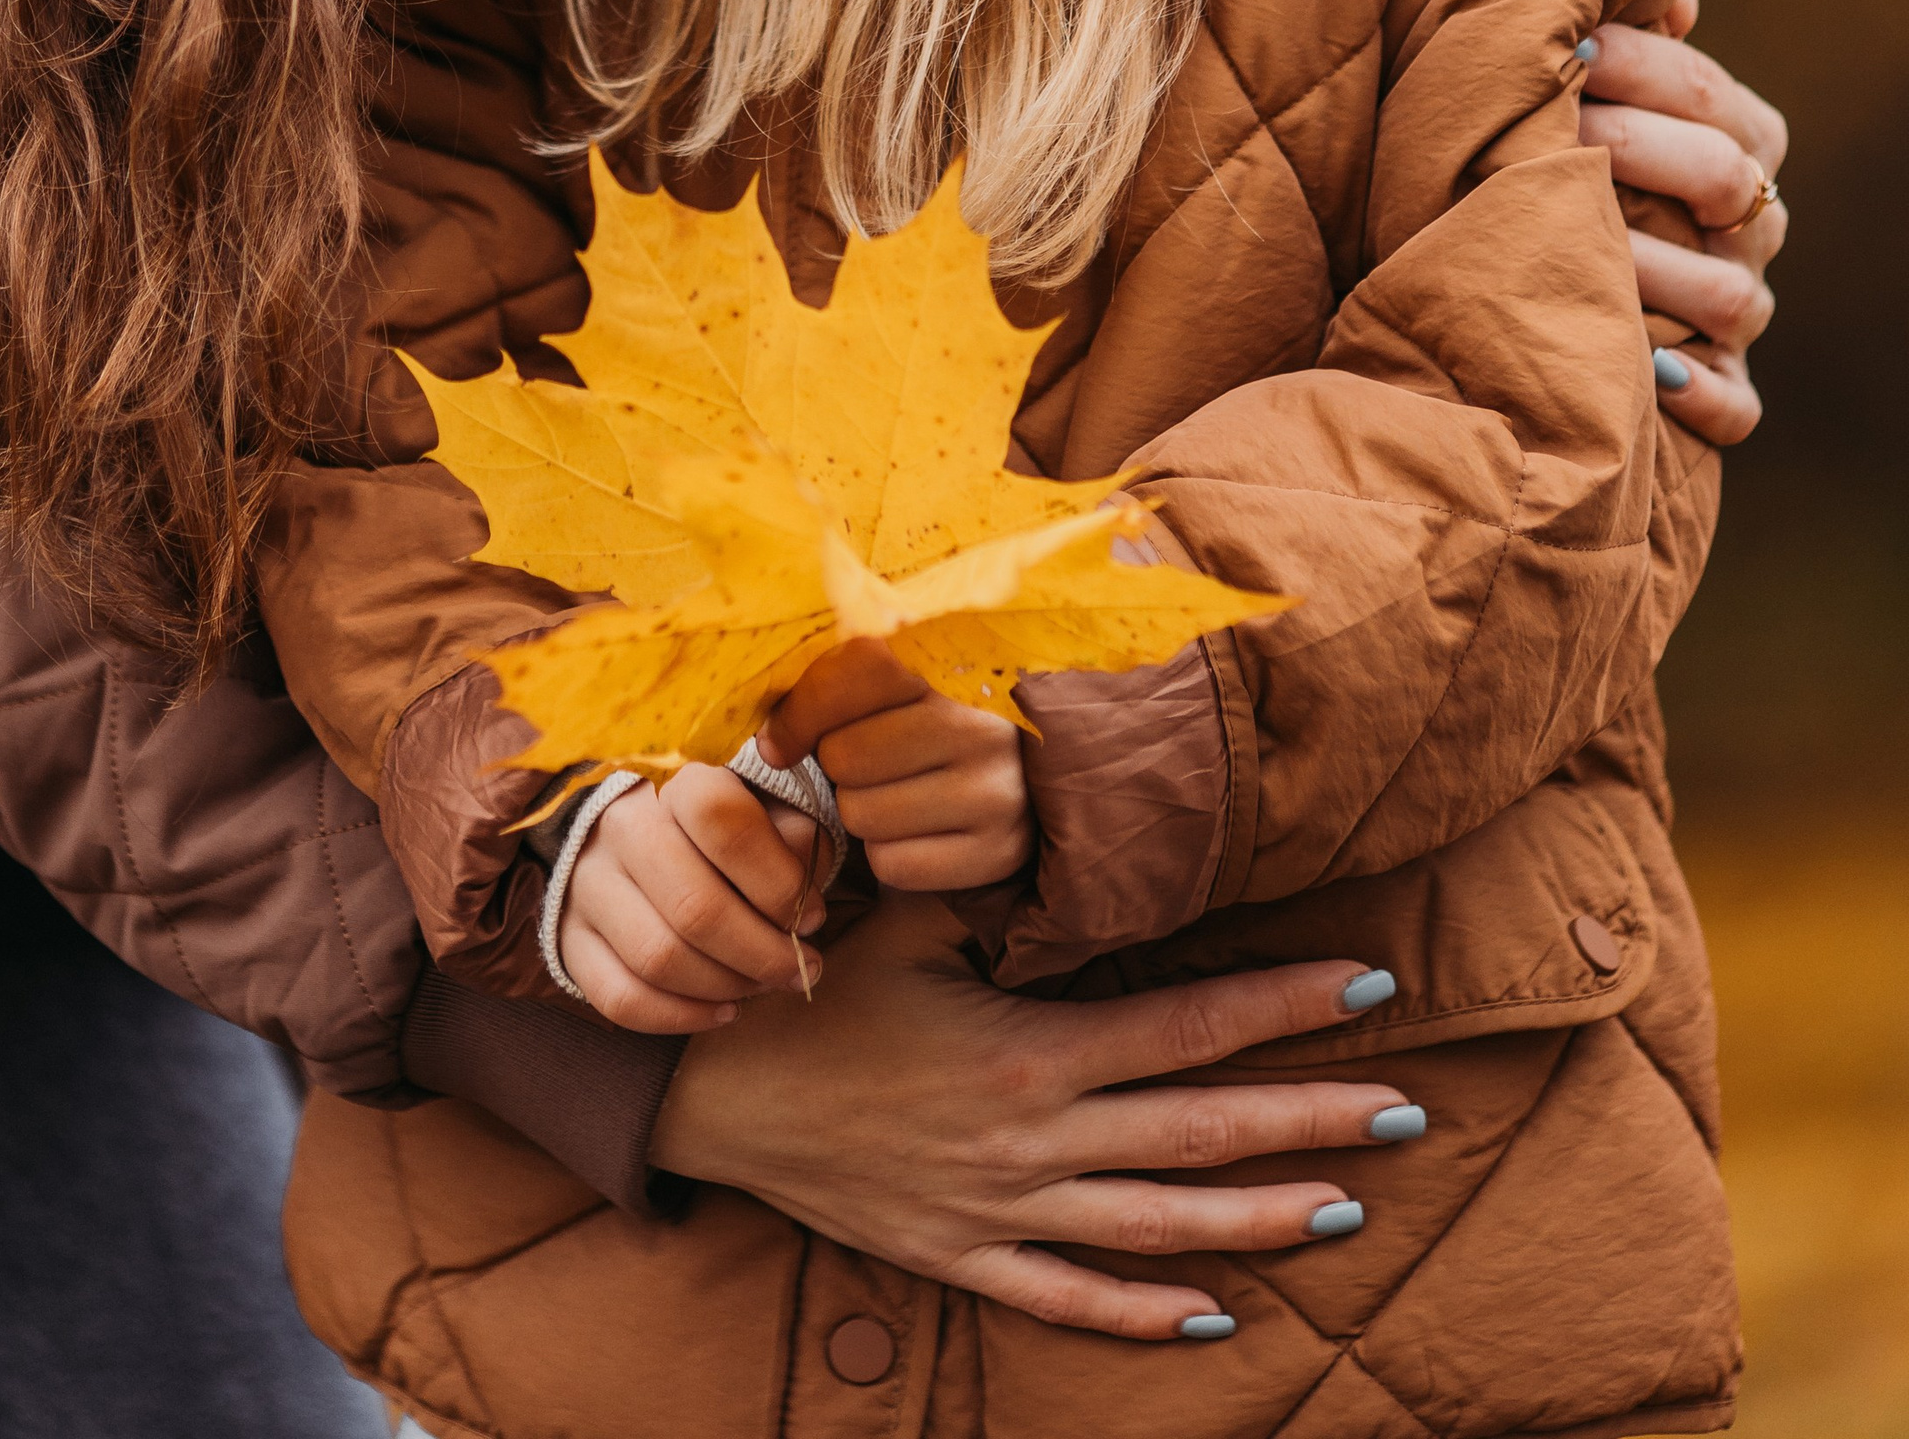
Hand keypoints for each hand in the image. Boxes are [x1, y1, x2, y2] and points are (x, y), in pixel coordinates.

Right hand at [554, 767, 824, 1033]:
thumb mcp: (764, 807)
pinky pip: (621, 998)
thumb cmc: (719, 824)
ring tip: (764, 985)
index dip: (779, 880)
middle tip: (802, 969)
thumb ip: (793, 838)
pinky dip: (681, 1017)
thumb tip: (804, 906)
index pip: (723, 819)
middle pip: (694, 906)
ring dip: (727, 986)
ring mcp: (587, 884)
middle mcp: (620, 826)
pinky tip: (724, 1009)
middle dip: (762, 953)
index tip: (812, 915)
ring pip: (659, 958)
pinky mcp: (570, 938)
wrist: (631, 829)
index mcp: (674, 780)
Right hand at [653, 896, 1420, 1340]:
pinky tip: (1214, 1316)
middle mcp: (1035, 1136)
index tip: (1367, 983)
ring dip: (1259, 1219)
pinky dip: (1143, 1314)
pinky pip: (1068, 1297)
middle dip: (1311, 1120)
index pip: (1188, 1023)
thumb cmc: (816, 983)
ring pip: (1159, 1226)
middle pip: (1200, 1130)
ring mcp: (1005, 1207)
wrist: (720, 1088)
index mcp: (1031, 1045)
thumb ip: (993, 874)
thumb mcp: (907, 912)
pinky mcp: (965, 1256)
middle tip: (1406, 1111)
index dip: (1283, 1004)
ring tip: (1348, 1210)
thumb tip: (1064, 810)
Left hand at [762, 637, 1031, 890]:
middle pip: (845, 755)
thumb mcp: (899, 687)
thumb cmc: (935, 727)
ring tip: (896, 793)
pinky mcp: (998, 852)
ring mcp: (995, 792)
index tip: (779, 740)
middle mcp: (980, 727)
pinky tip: (917, 831)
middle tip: (870, 763)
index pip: (856, 671)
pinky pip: (892, 865)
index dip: (801, 711)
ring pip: (862, 814)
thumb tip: (767, 741)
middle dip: (839, 767)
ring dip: (861, 811)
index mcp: (953, 666)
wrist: (1031, 780)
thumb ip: (835, 688)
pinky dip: (889, 855)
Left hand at [1584, 0, 1784, 449]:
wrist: (1577, 280)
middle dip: (1628, 149)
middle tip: (1545, 137)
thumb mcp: (1612, 88)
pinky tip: (1646, 373)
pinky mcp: (1727, 387)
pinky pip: (1733, 403)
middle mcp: (1755, 222)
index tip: (1563, 52)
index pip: (1702, 87)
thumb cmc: (1587, 159)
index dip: (1631, 66)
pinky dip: (1696, 394)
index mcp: (1741, 137)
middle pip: (1717, 176)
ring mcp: (1744, 307)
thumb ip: (1635, 35)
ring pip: (1723, 294)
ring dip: (1648, 271)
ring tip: (1571, 249)